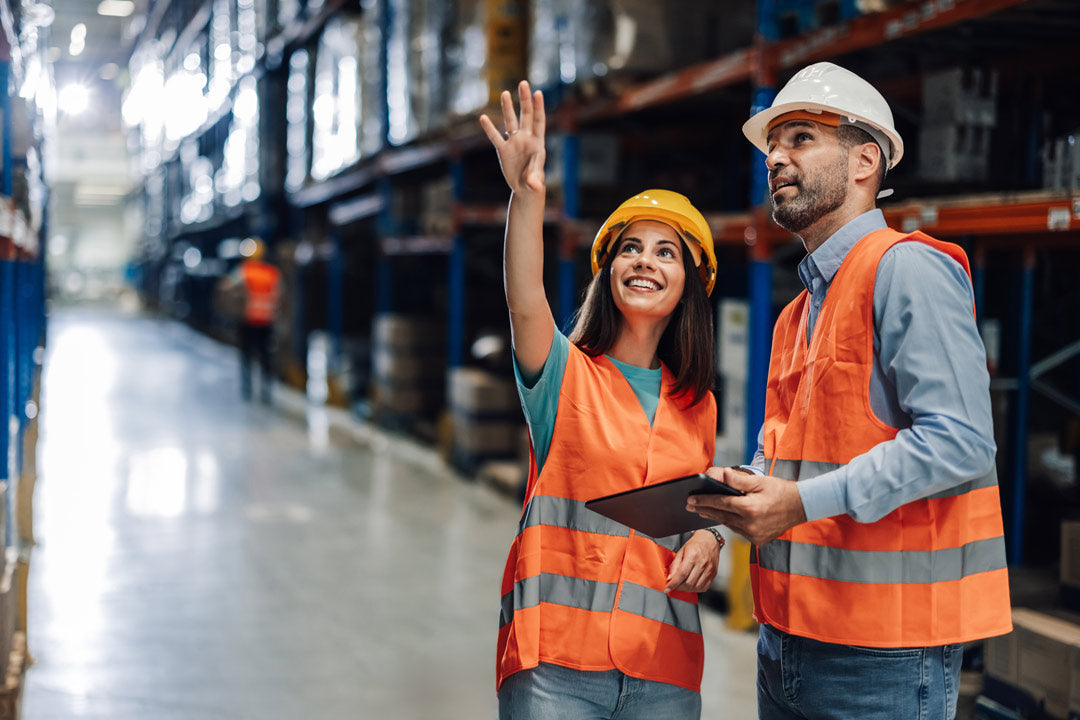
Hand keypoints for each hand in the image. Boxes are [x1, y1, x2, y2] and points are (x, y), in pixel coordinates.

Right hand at [479, 81, 545, 194]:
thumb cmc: (534, 181)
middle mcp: (526, 138)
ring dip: (508, 108)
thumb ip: (535, 180)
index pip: (538, 121)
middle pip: (525, 115)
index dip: (538, 107)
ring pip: (510, 122)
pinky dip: (489, 129)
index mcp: (537, 142)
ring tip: (505, 93)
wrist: (525, 188)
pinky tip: (483, 118)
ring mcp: (514, 142)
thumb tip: (535, 186)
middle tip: (523, 83)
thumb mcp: (535, 181)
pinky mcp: (503, 150)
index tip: (537, 93)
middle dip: (524, 100)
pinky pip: (495, 137)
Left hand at [665, 529, 720, 592]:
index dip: (673, 584)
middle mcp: (702, 563)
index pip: (681, 574)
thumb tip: (670, 578)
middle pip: (688, 582)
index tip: (667, 588)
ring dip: (686, 589)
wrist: (710, 540)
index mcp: (693, 556)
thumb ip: (674, 565)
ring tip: (682, 585)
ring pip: (696, 587)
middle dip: (679, 587)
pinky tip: (691, 585)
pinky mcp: (713, 574)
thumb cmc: (695, 544)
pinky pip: (704, 587)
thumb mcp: (681, 551)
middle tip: (674, 585)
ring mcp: (709, 570)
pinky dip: (696, 589)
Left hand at [686, 467, 806, 545]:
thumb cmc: (780, 490)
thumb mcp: (760, 481)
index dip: (704, 500)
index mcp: (750, 509)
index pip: (721, 504)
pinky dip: (729, 523)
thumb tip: (721, 474)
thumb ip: (739, 479)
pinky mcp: (758, 540)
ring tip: (701, 510)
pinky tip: (721, 517)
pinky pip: (738, 531)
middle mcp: (751, 525)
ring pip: (729, 524)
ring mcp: (755, 535)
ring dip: (715, 517)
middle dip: (704, 509)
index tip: (690, 499)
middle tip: (689, 505)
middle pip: (721, 516)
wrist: (801, 506)